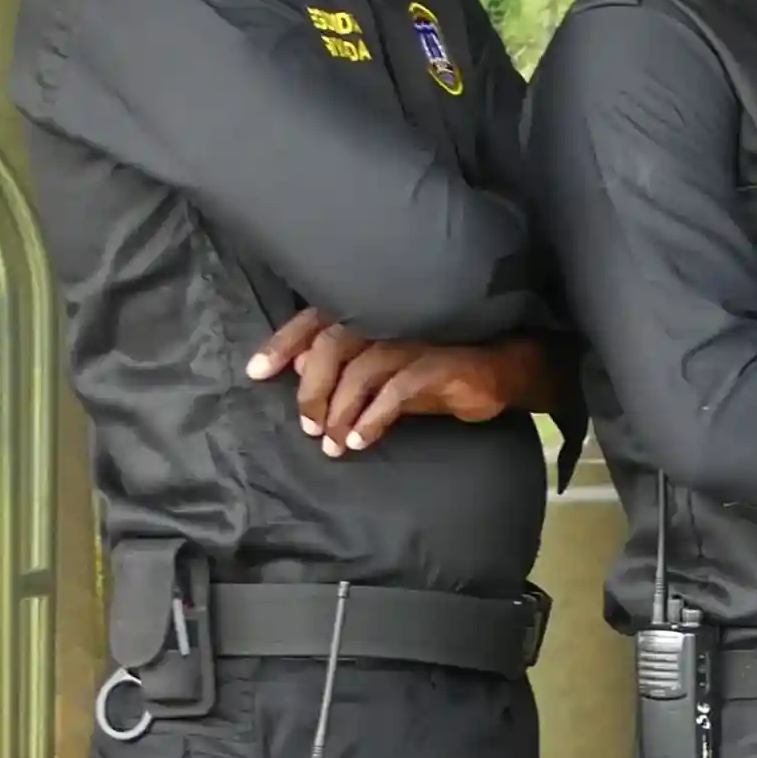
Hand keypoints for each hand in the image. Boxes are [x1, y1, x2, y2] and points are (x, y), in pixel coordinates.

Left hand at [251, 312, 551, 455]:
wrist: (500, 370)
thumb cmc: (435, 367)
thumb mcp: (383, 371)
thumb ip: (346, 369)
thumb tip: (300, 372)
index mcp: (370, 312)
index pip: (315, 321)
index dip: (282, 343)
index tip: (256, 373)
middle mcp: (389, 318)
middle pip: (332, 345)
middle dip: (313, 390)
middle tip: (308, 427)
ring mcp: (415, 338)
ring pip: (361, 371)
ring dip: (341, 412)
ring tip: (334, 445)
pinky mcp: (438, 364)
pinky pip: (395, 392)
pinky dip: (372, 419)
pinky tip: (360, 440)